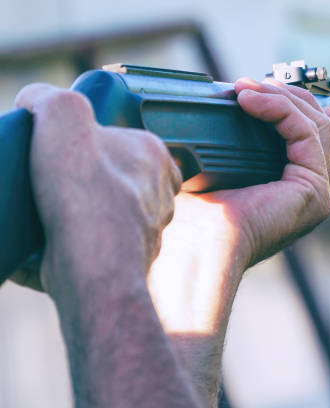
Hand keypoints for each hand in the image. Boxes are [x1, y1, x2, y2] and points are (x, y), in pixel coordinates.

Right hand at [12, 84, 181, 296]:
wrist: (93, 264)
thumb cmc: (87, 192)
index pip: (128, 138)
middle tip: (49, 179)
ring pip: (107, 212)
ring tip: (44, 210)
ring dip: (75, 213)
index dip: (94, 140)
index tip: (64, 148)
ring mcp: (148, 229)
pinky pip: (95, 246)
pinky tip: (45, 242)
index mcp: (154, 156)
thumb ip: (53, 98)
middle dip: (83, 178)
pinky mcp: (128, 259)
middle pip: (117, 176)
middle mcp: (159, 193)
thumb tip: (36, 100)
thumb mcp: (65, 116)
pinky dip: (69, 245)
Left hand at [147, 78, 329, 404]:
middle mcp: (309, 193)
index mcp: (291, 190)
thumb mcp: (212, 168)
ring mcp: (316, 193)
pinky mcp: (311, 189)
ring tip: (245, 90)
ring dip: (283, 97)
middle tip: (250, 86)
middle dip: (289, 96)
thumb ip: (228, 140)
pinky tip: (249, 100)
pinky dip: (279, 108)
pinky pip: (306, 132)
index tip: (251, 90)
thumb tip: (220, 104)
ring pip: (319, 124)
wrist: (192, 246)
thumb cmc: (194, 217)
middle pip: (322, 126)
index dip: (288, 105)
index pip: (310, 136)